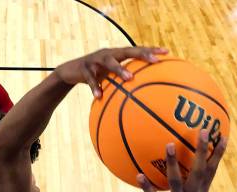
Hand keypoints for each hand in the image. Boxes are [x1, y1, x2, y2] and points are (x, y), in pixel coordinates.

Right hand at [54, 46, 168, 97]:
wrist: (69, 71)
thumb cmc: (94, 75)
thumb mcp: (108, 76)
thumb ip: (122, 80)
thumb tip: (140, 95)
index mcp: (116, 54)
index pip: (136, 49)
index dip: (150, 50)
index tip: (166, 53)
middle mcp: (108, 53)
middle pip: (126, 51)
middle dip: (141, 54)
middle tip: (154, 61)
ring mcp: (95, 59)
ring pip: (109, 62)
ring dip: (120, 69)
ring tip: (130, 78)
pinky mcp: (84, 68)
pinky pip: (90, 79)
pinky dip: (95, 87)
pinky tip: (99, 97)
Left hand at [138, 130, 226, 191]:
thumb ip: (188, 187)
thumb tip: (182, 167)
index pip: (212, 172)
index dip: (218, 155)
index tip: (223, 136)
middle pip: (200, 172)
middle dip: (203, 151)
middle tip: (204, 131)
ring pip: (177, 181)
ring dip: (173, 163)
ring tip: (169, 144)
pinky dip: (146, 186)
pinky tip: (139, 175)